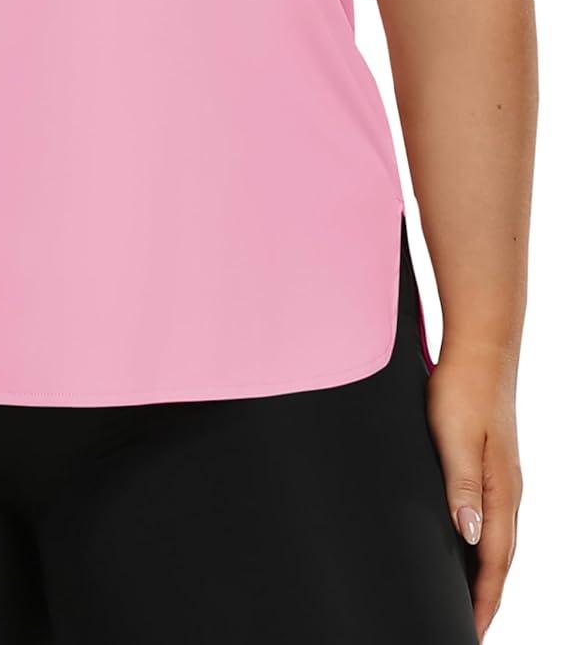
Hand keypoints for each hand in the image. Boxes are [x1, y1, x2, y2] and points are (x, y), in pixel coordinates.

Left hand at [425, 347, 522, 641]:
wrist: (480, 347)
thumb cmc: (464, 389)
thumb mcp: (455, 437)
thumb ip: (462, 486)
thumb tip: (470, 536)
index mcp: (501, 490)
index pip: (495, 561)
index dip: (483, 600)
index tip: (471, 632)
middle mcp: (507, 489)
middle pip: (500, 557)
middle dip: (486, 595)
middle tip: (468, 627)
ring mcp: (502, 476)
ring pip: (497, 538)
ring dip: (485, 571)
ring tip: (467, 598)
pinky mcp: (492, 461)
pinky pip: (491, 516)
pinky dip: (482, 542)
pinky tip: (466, 542)